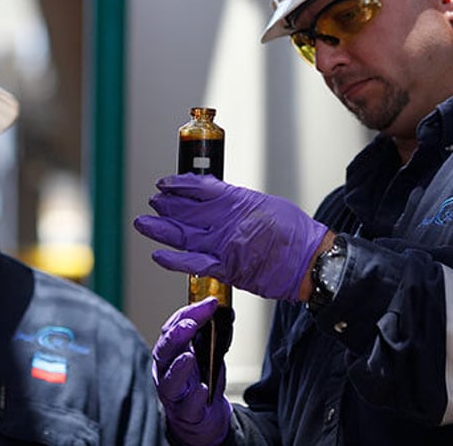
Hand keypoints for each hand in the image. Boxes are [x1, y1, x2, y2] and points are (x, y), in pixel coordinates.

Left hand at [134, 173, 327, 301]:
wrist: (309, 260)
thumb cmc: (295, 232)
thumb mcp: (265, 204)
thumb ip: (238, 203)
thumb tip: (221, 203)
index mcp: (236, 201)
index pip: (199, 188)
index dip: (178, 185)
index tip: (165, 184)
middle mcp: (226, 222)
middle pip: (186, 211)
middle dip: (166, 206)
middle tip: (153, 202)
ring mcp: (224, 246)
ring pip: (183, 236)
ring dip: (160, 229)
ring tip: (143, 223)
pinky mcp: (227, 269)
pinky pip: (194, 264)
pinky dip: (174, 260)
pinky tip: (158, 255)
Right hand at [153, 298, 231, 445]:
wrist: (205, 415)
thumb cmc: (201, 380)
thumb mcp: (206, 353)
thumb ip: (213, 334)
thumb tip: (226, 312)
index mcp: (170, 352)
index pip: (172, 328)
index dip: (189, 313)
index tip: (209, 303)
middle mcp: (166, 371)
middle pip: (164, 352)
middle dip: (176, 336)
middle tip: (190, 324)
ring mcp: (174, 394)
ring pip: (169, 381)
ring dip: (178, 368)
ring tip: (188, 357)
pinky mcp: (186, 413)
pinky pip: (187, 406)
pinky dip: (194, 397)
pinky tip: (203, 390)